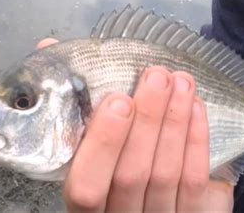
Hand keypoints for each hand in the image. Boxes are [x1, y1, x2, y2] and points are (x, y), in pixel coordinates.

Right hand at [37, 38, 233, 211]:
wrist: (144, 209)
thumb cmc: (104, 168)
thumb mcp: (80, 151)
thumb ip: (65, 105)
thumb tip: (47, 46)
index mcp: (85, 209)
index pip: (86, 187)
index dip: (103, 144)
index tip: (118, 101)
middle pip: (133, 174)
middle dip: (147, 120)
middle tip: (156, 77)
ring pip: (166, 175)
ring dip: (175, 123)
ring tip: (181, 82)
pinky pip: (194, 183)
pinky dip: (196, 142)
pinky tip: (197, 109)